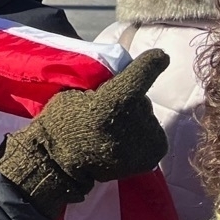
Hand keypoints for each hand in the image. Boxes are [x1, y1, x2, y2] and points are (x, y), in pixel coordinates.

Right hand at [0, 49, 169, 216]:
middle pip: (141, 100)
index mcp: (113, 99)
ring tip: (112, 130)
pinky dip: (142, 136)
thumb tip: (123, 79)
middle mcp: (135, 119)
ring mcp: (145, 140)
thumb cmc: (60, 123)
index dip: (151, 63)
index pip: (141, 74)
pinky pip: (153, 136)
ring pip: (147, 118)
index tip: (161, 56)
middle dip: (130, 101)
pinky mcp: (153, 156)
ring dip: (135, 120)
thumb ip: (102, 86)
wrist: (59, 163)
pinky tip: (123, 141)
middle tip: (107, 112)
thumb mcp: (74, 93)